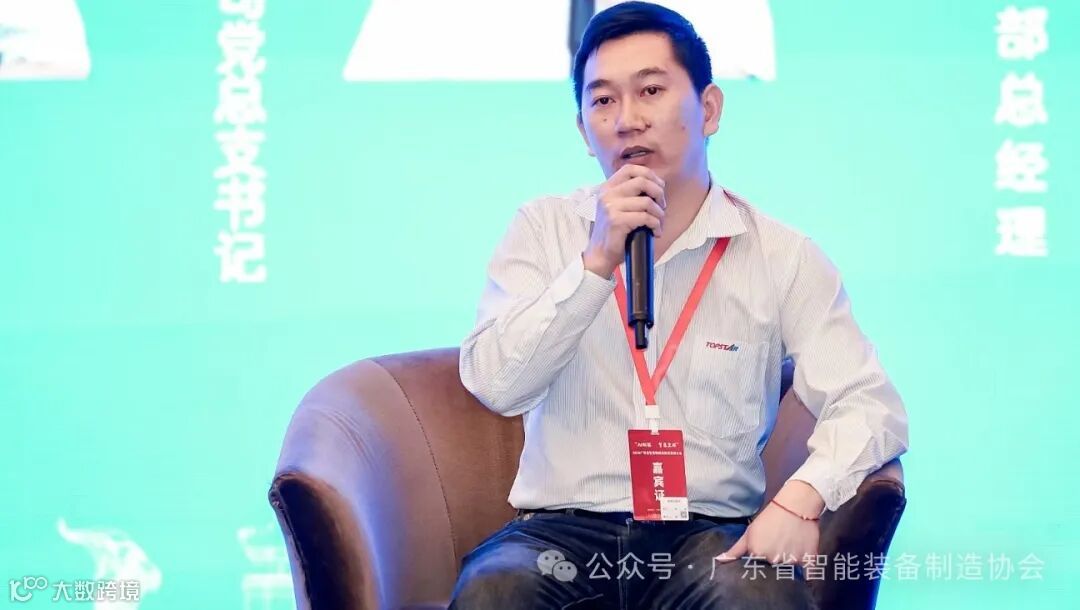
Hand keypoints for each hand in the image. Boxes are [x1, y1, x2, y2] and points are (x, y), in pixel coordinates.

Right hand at [582, 164, 665, 278]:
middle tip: (662, 206)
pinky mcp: (617, 221)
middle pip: (642, 181)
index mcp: (607, 188)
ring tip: (659, 223)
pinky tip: (655, 232)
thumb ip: (631, 194)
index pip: (630, 169)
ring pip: (647, 202)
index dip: (649, 175)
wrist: (600, 254)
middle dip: (659, 193)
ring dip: (659, 214)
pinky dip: (656, 225)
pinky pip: (646, 217)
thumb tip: (657, 185)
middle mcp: (607, 194)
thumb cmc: (614, 232)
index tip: (659, 187)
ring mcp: (610, 207)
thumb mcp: (618, 207)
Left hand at [715, 481, 822, 565]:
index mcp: (757, 554)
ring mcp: (791, 560)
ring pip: (789, 570)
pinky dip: (806, 574)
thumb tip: (719, 561)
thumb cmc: (770, 517)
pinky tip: (804, 567)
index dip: (761, 559)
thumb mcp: (750, 532)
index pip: (757, 567)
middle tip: (779, 544)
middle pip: (774, 569)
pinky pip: (807, 574)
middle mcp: (773, 559)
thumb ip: (735, 550)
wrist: (796, 504)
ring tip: (789, 545)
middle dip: (775, 561)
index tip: (766, 548)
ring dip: (789, 563)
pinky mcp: (808, 559)